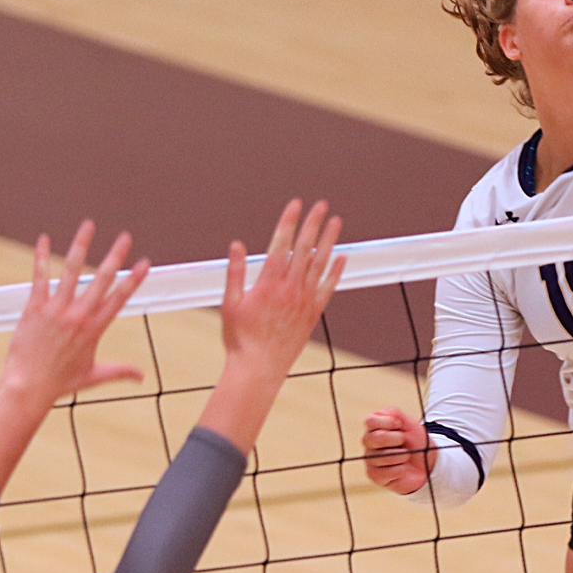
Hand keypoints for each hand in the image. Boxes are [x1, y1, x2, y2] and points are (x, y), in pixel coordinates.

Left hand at [0, 220, 149, 408]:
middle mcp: (79, 315)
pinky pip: (40, 277)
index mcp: (95, 328)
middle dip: (116, 255)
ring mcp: (56, 309)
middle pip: (102, 278)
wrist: (27, 387)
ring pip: (72, 270)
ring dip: (81, 245)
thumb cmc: (59, 383)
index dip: (134, 278)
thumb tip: (142, 376)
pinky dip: (42, 257)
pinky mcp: (35, 308)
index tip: (145, 262)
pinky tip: (45, 239)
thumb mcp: (93, 377)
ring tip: (88, 225)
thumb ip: (120, 371)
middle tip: (125, 236)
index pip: (120, 297)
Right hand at [221, 199, 344, 375]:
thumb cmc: (240, 338)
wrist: (259, 368)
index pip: (281, 244)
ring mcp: (304, 300)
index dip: (289, 222)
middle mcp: (290, 288)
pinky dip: (335, 271)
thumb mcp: (230, 304)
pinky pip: (328, 287)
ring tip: (337, 222)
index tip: (296, 204)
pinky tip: (342, 256)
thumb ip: (235, 272)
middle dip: (313, 223)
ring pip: (320, 263)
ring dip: (329, 240)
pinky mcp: (313, 313)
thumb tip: (237, 245)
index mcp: (268, 283)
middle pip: (304, 248)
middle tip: (322, 204)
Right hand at [361, 407, 433, 493]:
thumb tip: (380, 414)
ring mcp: (370, 459)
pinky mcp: (374, 475)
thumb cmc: (415, 441)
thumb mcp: (409, 423)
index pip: (370, 421)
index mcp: (374, 427)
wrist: (426, 462)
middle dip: (395, 439)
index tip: (400, 425)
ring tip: (406, 455)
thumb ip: (395, 414)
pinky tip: (403, 468)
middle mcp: (369, 442)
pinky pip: (385, 472)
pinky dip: (401, 469)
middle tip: (404, 441)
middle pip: (374, 438)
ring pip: (381, 457)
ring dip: (401, 455)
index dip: (387, 422)